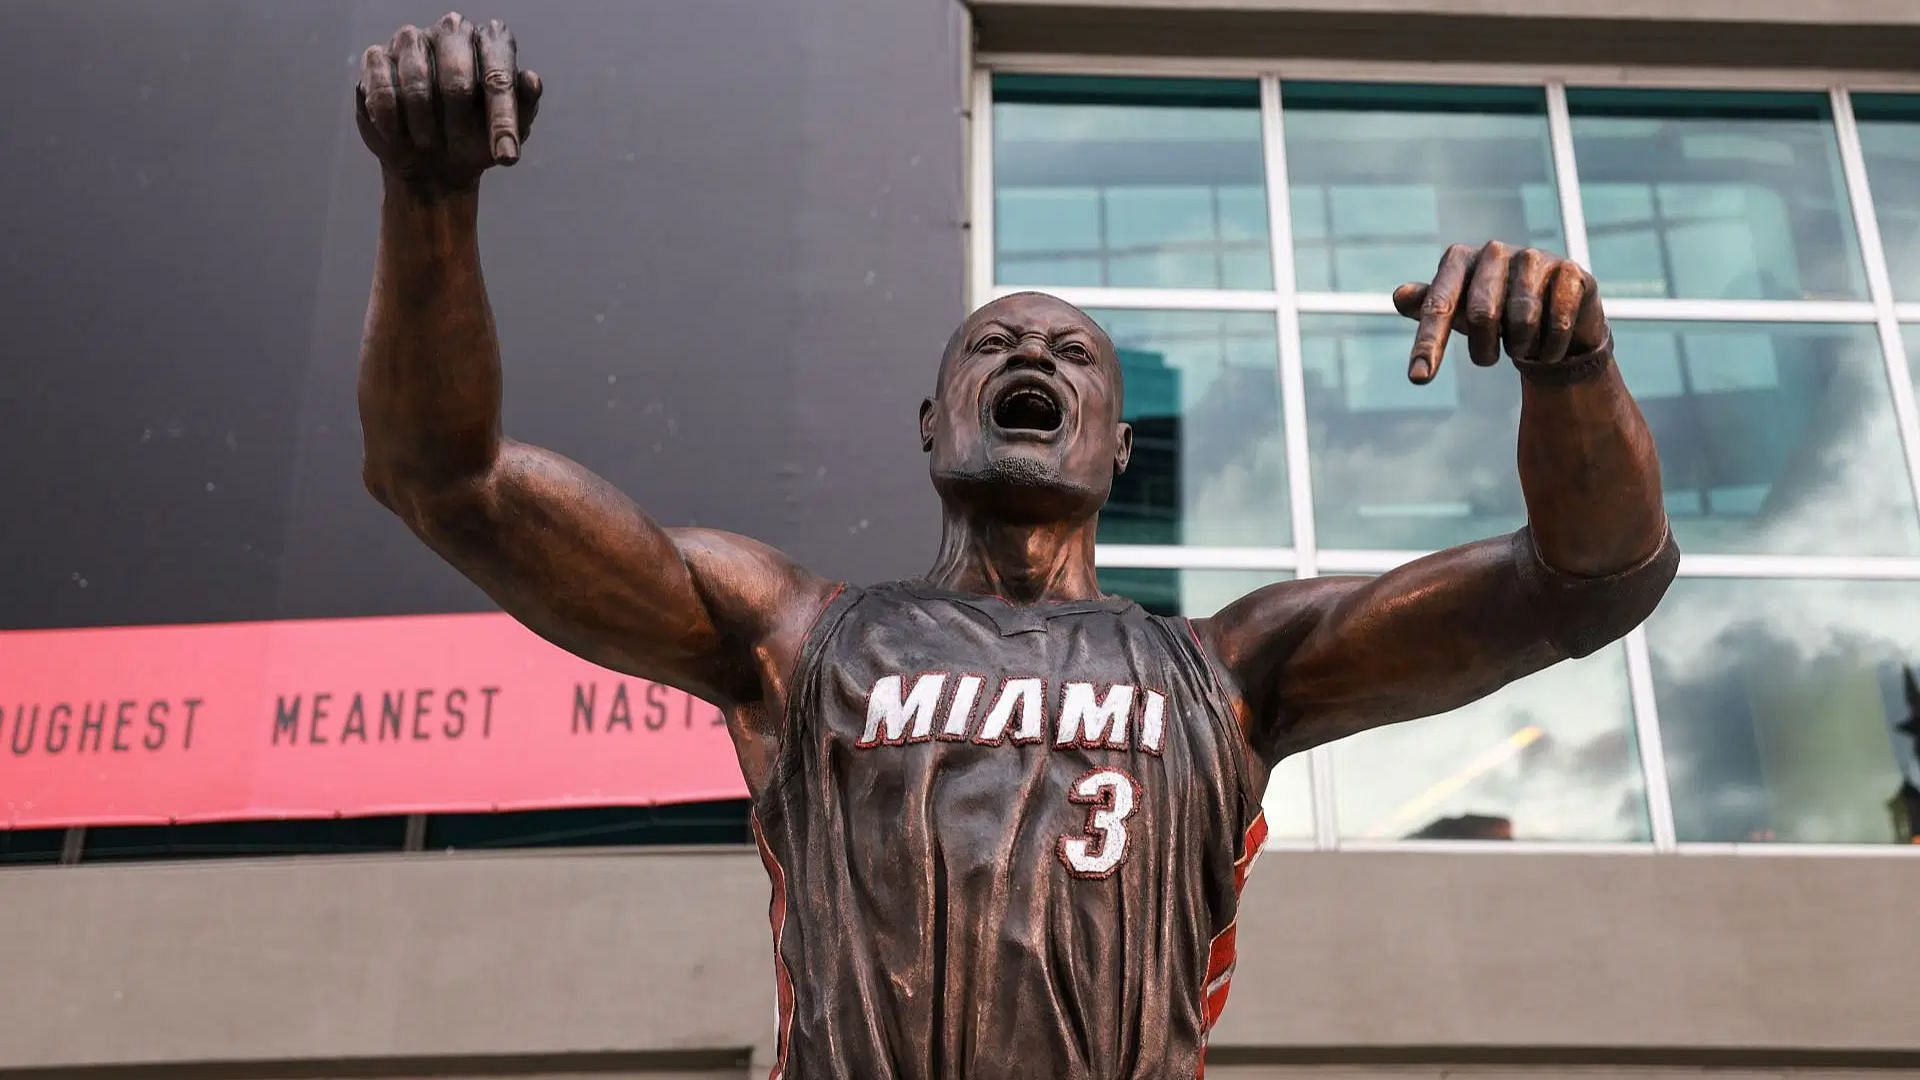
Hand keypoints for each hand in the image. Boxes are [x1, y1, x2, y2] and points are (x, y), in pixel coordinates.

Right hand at [356, 12, 541, 190]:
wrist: (432, 163)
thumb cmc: (477, 140)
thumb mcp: (507, 133)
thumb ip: (523, 106)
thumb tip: (530, 79)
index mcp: (491, 41)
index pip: (499, 75)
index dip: (503, 121)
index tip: (507, 158)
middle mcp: (452, 30)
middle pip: (457, 76)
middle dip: (459, 123)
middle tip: (458, 148)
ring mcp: (412, 39)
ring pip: (416, 81)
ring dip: (425, 125)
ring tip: (429, 143)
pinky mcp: (376, 57)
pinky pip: (382, 90)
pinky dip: (393, 123)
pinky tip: (400, 137)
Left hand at [1392, 242, 1608, 384]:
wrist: (1555, 316)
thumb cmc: (1495, 313)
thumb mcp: (1457, 313)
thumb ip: (1428, 306)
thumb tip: (1400, 295)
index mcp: (1459, 260)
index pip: (1439, 306)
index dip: (1429, 344)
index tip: (1419, 379)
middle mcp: (1494, 251)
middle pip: (1482, 315)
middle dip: (1484, 350)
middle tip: (1489, 358)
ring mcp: (1534, 257)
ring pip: (1522, 321)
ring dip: (1521, 348)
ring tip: (1524, 344)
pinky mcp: (1570, 271)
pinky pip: (1557, 323)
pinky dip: (1550, 347)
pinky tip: (1550, 343)